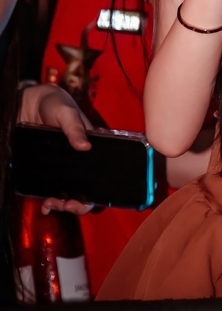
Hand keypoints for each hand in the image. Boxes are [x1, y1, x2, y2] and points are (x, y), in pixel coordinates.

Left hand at [19, 84, 93, 215]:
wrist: (30, 105)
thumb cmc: (55, 104)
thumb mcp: (66, 112)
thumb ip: (74, 128)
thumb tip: (85, 146)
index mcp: (92, 148)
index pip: (101, 173)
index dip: (96, 190)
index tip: (86, 198)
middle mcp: (81, 161)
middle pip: (86, 188)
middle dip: (79, 203)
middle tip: (67, 205)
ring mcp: (64, 167)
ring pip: (70, 192)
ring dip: (63, 203)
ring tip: (52, 205)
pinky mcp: (48, 170)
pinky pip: (52, 188)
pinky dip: (50, 200)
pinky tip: (45, 205)